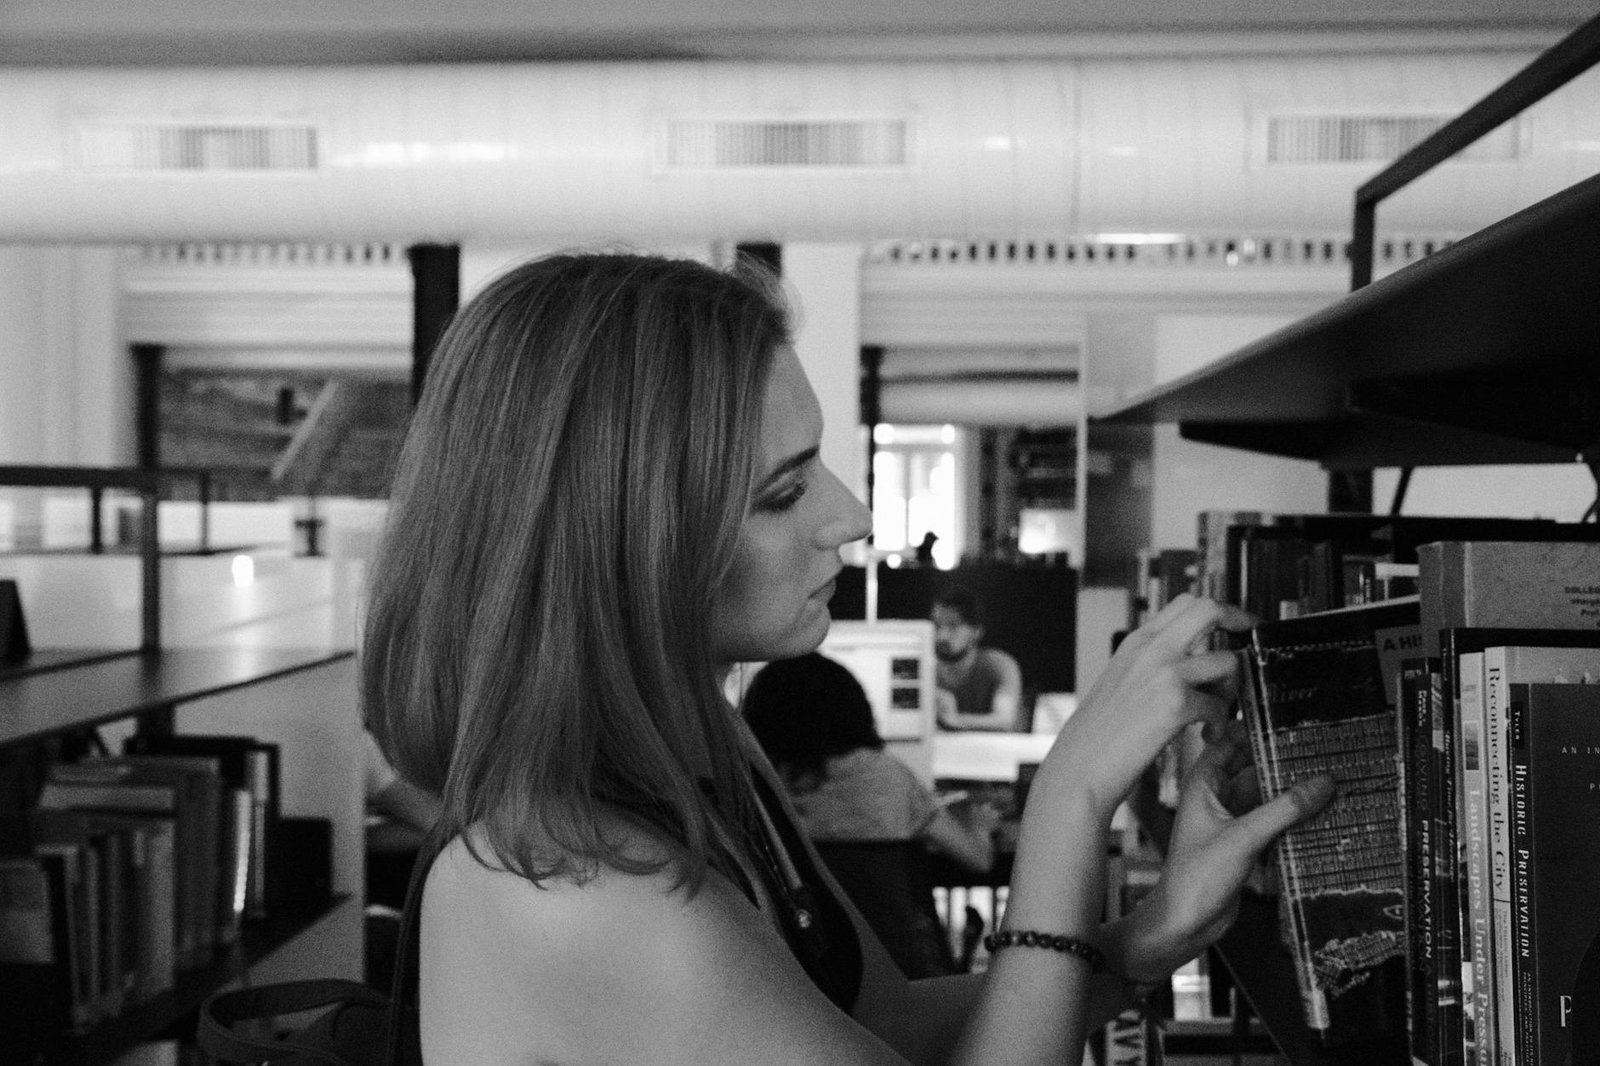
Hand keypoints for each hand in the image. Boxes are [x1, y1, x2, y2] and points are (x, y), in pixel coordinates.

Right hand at [1039, 594, 1255, 818]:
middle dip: (1240, 622)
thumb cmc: (1097, 735)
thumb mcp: (1120, 683)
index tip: (1235, 626)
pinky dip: (1219, 725)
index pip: (1186, 603)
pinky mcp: (1175, 704)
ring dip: (1233, 689)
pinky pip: (1220, 706)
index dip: (1220, 611)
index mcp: (1136, 642)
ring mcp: (1164, 673)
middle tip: (1249, 647)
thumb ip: (1151, 665)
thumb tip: (1190, 661)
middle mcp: (1150, 649)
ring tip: (1218, 712)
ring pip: (1228, 660)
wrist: (1077, 768)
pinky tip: (1205, 737)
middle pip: (1210, 609)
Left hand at [1110, 720, 1334, 981]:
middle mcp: (1215, 798)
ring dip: (1291, 791)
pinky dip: (1291, 817)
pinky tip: (1320, 812)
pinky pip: (1273, 821)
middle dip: (1282, 761)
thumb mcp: (1244, 838)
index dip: (1255, 729)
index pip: (1230, 742)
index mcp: (1203, 784)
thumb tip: (1322, 783)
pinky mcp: (1244, 844)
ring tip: (1329, 776)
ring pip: (1266, 796)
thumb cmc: (1195, 878)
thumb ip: (1284, 810)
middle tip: (1320, 747)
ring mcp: (1230, 821)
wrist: (1185, 923)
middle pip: (1253, 768)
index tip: (1287, 718)